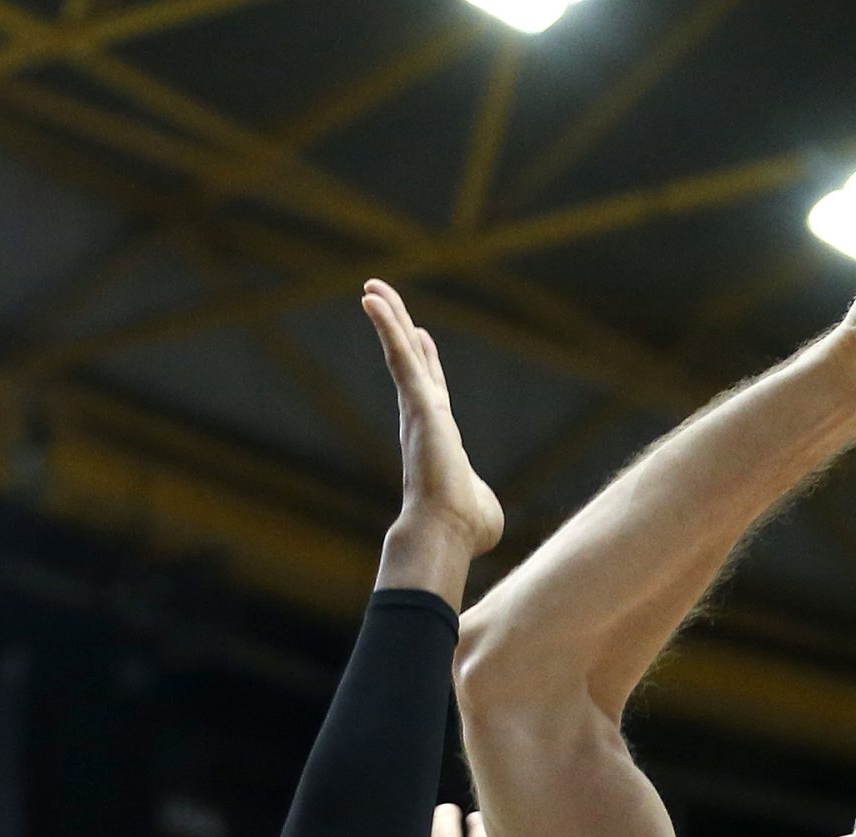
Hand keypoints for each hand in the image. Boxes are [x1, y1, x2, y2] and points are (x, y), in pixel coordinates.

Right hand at [364, 281, 503, 597]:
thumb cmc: (466, 530)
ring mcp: (418, 410)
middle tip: (383, 298)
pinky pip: (399, 356)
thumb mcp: (483, 508)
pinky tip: (372, 299)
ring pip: (401, 352)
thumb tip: (483, 512)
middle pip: (411, 363)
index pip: (432, 391)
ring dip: (388, 317)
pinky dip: (387, 326)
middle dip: (400, 328)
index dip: (427, 363)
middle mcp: (423, 420)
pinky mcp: (418, 404)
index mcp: (438, 439)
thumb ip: (480, 497)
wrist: (447, 531)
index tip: (422, 337)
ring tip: (372, 286)